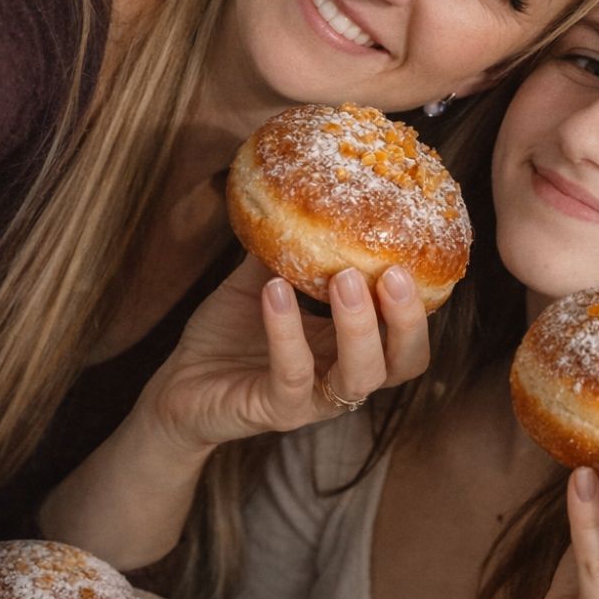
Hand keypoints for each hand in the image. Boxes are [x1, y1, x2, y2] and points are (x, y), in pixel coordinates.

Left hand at [141, 252, 429, 455]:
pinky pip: (292, 374)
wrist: (177, 384)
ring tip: (342, 278)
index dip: (422, 301)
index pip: (408, 334)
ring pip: (360, 375)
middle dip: (408, 319)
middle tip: (394, 271)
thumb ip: (290, 247)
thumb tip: (305, 187)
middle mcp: (344, 376)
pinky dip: (287, 331)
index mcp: (352, 347)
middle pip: (406, 363)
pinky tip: (275, 291)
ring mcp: (314, 400)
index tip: (416, 250)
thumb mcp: (263, 280)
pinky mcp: (276, 411)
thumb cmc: (228, 333)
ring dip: (358, 326)